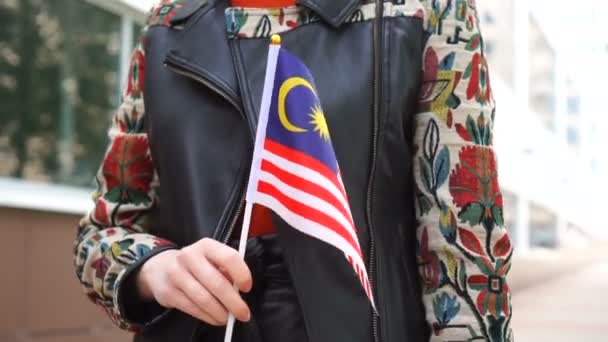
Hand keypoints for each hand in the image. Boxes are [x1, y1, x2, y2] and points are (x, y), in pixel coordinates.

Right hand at [136, 238, 251, 325]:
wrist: (161, 268)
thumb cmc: (196, 265)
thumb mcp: (212, 259)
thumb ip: (226, 270)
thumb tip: (238, 290)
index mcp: (206, 245)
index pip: (229, 257)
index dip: (242, 274)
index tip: (247, 288)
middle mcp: (189, 257)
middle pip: (217, 283)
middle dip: (233, 302)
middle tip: (243, 313)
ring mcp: (176, 274)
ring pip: (204, 299)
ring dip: (220, 312)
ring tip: (228, 318)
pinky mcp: (168, 292)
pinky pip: (193, 308)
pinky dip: (208, 317)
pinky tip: (215, 318)